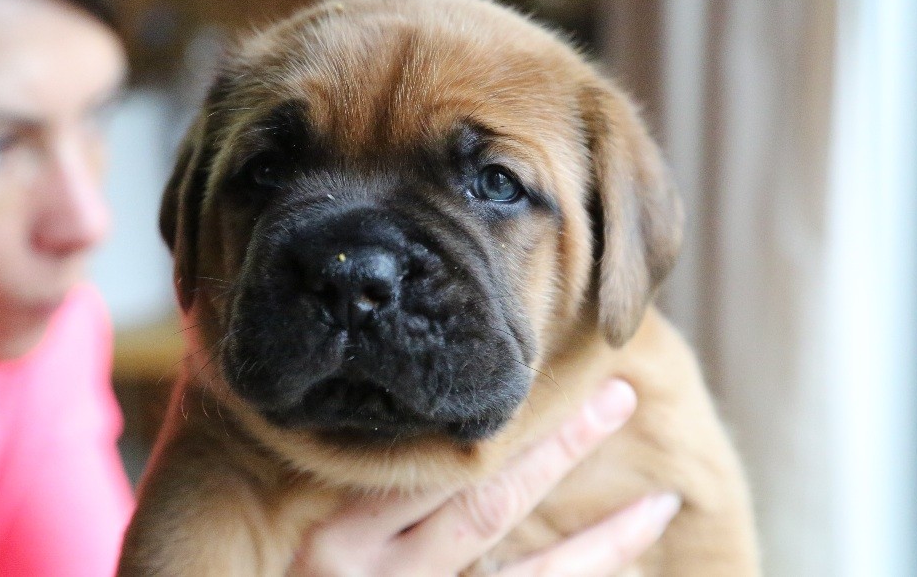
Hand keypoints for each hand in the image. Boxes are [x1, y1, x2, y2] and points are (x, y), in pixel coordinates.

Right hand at [292, 379, 680, 575]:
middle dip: (561, 444)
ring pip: (529, 574)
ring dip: (603, 539)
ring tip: (661, 501)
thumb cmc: (255, 569)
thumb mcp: (260, 524)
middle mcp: (375, 574)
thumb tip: (319, 384)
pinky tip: (629, 555)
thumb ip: (310, 469)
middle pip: (488, 496)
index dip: (494, 413)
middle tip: (621, 393)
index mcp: (330, 531)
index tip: (544, 361)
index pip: (428, 457)